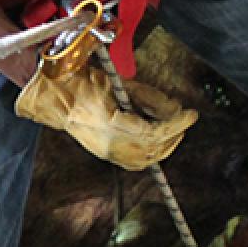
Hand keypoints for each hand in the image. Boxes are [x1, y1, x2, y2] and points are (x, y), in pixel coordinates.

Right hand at [13, 62, 195, 169]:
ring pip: (146, 160)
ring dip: (165, 145)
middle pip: (153, 149)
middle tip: (185, 120)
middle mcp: (110, 145)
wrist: (56, 98)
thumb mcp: (120, 84)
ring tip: (174, 129)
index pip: (154, 132)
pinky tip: (158, 140)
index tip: (191, 115)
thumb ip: (149, 97)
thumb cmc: (83, 85)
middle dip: (174, 135)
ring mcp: (107, 153)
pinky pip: (136, 163)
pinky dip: (151, 153)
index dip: (176, 125)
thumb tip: (175, 108)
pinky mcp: (106, 155)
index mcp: (111, 125)